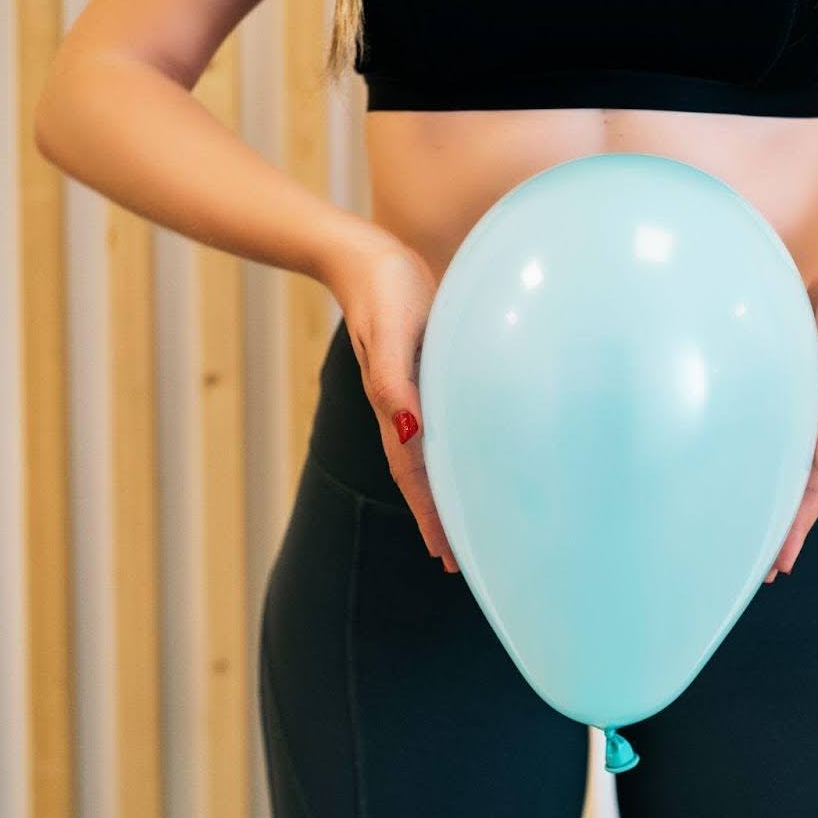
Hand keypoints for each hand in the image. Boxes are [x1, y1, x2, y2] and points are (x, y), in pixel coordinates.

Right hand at [321, 224, 458, 572]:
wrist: (362, 255)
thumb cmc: (384, 287)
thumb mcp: (391, 330)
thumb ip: (395, 379)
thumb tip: (409, 430)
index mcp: (398, 404)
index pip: (417, 474)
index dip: (432, 515)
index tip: (447, 557)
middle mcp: (402, 405)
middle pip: (419, 474)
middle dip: (436, 517)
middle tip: (455, 562)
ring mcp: (408, 390)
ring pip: (425, 454)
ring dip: (439, 491)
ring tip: (455, 523)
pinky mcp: (418, 370)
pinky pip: (432, 425)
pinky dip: (442, 453)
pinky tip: (455, 456)